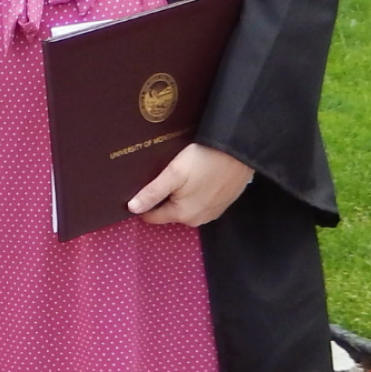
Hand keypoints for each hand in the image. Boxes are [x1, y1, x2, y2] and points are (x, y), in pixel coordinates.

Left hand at [128, 143, 253, 226]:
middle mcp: (197, 220)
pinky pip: (201, 202)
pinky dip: (196, 193)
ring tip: (181, 176)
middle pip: (170, 211)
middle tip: (163, 177)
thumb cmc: (203, 161)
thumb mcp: (173, 174)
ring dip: (180, 195)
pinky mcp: (223, 204)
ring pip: (186, 206)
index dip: (143, 204)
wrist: (238, 151)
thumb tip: (132, 208)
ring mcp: (212, 213)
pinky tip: (197, 177)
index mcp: (182, 215)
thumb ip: (152, 193)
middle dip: (163, 198)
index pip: (153, 216)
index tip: (140, 188)